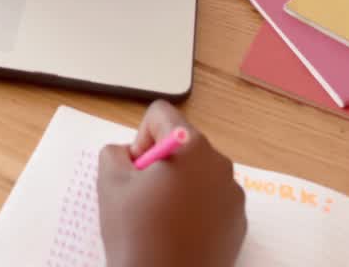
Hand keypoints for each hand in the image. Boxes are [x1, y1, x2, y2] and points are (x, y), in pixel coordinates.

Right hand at [98, 101, 246, 266]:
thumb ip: (115, 152)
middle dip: (160, 162)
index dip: (140, 137)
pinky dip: (195, 208)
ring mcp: (233, 195)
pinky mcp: (239, 222)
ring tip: (160, 218)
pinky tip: (178, 233)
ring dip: (178, 185)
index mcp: (190, 146)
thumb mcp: (109, 182)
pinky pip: (212, 199)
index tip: (136, 169)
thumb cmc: (136, 233)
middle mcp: (219, 164)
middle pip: (183, 143)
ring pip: (198, 172)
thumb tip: (130, 154)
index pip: (161, 114)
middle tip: (143, 196)